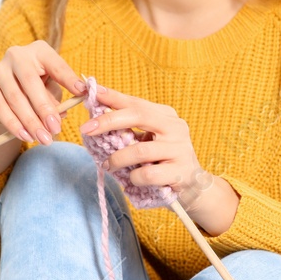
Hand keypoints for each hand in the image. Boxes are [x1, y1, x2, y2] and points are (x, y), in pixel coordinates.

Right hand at [0, 40, 84, 145]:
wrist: (8, 90)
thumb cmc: (39, 86)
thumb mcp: (52, 87)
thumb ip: (56, 97)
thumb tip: (61, 113)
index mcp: (39, 50)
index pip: (55, 64)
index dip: (68, 79)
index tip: (81, 93)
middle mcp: (16, 56)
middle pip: (30, 82)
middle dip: (44, 108)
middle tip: (56, 128)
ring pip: (15, 99)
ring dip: (30, 122)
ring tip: (44, 138)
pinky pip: (0, 109)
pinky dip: (14, 125)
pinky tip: (26, 136)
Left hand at [79, 84, 208, 195]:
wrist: (193, 187)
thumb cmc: (162, 161)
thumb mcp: (147, 140)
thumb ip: (127, 129)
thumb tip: (95, 118)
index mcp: (166, 116)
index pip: (136, 102)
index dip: (113, 97)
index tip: (92, 92)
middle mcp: (176, 128)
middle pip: (139, 116)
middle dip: (109, 121)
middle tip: (87, 129)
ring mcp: (180, 150)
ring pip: (140, 150)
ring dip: (117, 159)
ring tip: (108, 166)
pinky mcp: (181, 172)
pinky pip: (147, 174)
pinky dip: (133, 178)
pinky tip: (132, 180)